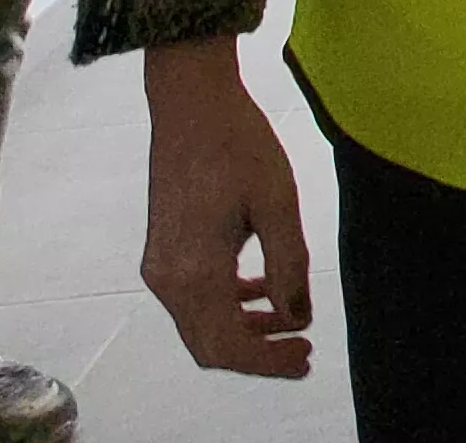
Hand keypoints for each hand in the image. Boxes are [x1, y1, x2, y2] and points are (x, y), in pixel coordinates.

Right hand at [140, 38, 314, 378]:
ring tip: (290, 321)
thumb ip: (287, 267)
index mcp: (195, 272)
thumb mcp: (278, 204)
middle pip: (210, 345)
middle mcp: (168, 278)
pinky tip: (261, 290)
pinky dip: (228, 304)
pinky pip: (194, 297)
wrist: (190, 103)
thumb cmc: (238, 145)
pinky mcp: (162, 249)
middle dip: (257, 354)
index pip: (228, 346)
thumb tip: (297, 317)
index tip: (305, 356)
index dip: (268, 362)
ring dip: (244, 330)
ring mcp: (160, 265)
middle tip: (302, 350)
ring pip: (201, 323)